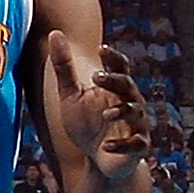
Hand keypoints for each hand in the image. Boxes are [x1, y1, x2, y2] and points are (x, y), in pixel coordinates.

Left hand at [47, 36, 148, 181]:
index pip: (120, 67)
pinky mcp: (138, 147)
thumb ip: (64, 67)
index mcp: (115, 88)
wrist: (99, 160)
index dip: (113, 57)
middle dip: (115, 81)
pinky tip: (107, 145)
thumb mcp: (70, 96)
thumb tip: (55, 33)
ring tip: (106, 114)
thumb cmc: (86, 124)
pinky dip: (122, 145)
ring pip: (136, 113)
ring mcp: (136, 125)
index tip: (100, 49)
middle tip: (96, 78)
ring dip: (122, 112)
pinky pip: (136, 143)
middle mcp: (130, 102)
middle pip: (128, 85)